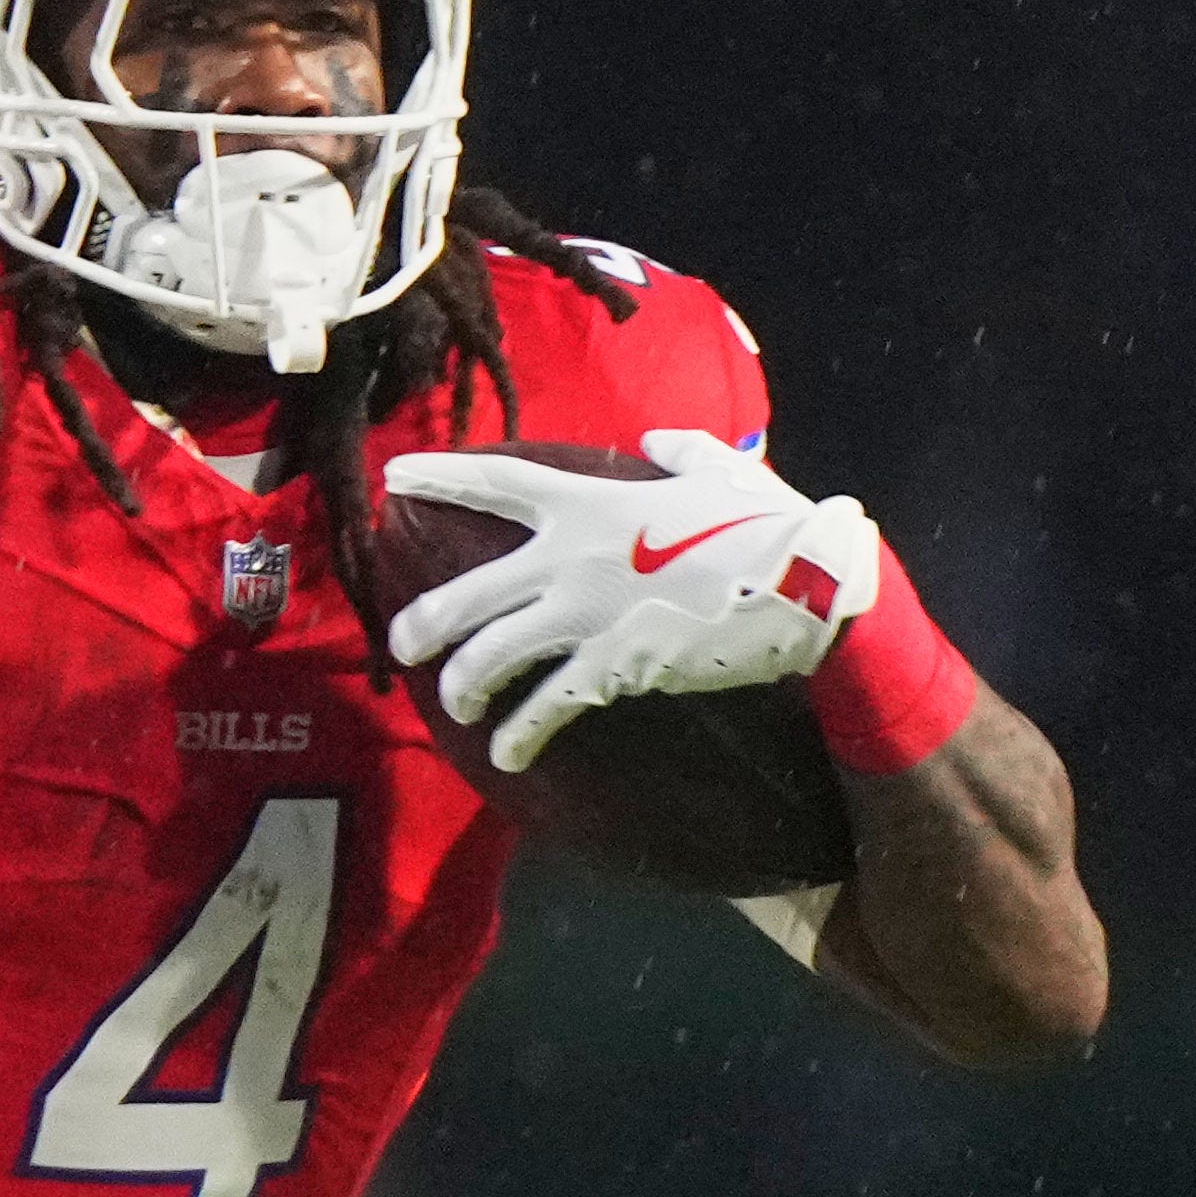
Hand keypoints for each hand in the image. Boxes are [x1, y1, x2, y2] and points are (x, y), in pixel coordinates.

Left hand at [378, 425, 880, 772]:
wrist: (804, 583)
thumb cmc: (768, 523)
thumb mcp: (723, 469)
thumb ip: (678, 450)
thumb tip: (655, 440)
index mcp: (588, 501)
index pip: (495, 482)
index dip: (439, 477)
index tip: (392, 478)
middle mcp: (570, 558)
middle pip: (467, 593)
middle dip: (421, 623)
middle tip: (398, 643)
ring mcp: (585, 616)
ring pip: (490, 657)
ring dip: (462, 687)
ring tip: (456, 705)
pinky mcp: (612, 668)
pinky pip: (545, 707)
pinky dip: (519, 736)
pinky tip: (507, 756)